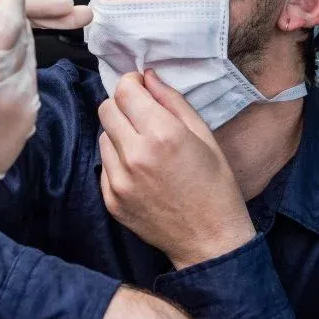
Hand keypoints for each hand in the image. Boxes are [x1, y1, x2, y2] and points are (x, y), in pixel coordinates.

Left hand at [98, 70, 254, 268]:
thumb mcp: (204, 136)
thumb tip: (149, 77)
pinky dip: (118, 160)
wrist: (210, 241)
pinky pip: (104, 165)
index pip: (124, 91)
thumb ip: (173, 101)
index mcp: (162, 134)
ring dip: (119, 134)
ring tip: (145, 147)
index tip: (141, 88)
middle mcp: (135, 155)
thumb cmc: (215, 186)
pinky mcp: (111, 199)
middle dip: (123, 105)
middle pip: (106, 109)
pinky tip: (141, 171)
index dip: (132, 83)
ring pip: (103, 136)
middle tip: (142, 115)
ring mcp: (120, 180)